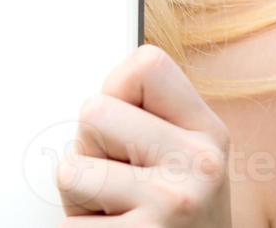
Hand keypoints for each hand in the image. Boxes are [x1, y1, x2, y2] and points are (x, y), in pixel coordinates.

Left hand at [58, 44, 231, 226]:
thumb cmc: (174, 224)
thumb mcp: (183, 162)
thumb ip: (148, 118)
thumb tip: (92, 74)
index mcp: (208, 134)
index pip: (145, 63)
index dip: (117, 93)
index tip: (129, 132)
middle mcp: (199, 165)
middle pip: (93, 112)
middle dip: (92, 151)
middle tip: (122, 188)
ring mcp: (172, 206)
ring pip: (70, 168)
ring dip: (80, 200)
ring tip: (117, 217)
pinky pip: (68, 225)